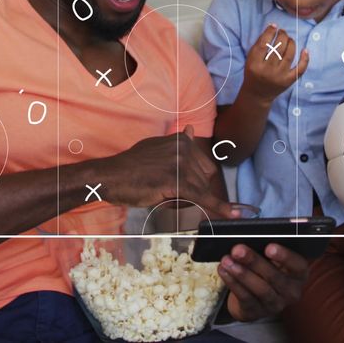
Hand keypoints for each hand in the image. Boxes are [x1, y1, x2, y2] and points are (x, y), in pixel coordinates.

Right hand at [96, 125, 235, 218]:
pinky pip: (202, 198)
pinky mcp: (176, 182)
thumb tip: (192, 129)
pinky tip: (232, 214)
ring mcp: (181, 164)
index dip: (194, 181)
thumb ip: (177, 143)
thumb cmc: (131, 167)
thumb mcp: (156, 147)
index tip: (181, 187)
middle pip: (204, 180)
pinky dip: (219, 208)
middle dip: (190, 192)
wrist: (110, 176)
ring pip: (199, 192)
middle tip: (162, 190)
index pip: (205, 167)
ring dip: (184, 200)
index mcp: (182, 140)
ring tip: (159, 193)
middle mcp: (185, 148)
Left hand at [218, 243, 308, 321]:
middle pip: (275, 277)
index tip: (269, 247)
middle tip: (237, 249)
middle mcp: (291, 291)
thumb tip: (241, 222)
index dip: (285, 256)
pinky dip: (233, 283)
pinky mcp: (257, 312)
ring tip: (227, 260)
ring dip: (242, 273)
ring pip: (260, 289)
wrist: (253, 296)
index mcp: (299, 273)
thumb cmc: (264, 267)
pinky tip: (224, 271)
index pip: (299, 265)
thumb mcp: (268, 255)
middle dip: (254, 262)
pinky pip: (246, 297)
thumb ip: (261, 240)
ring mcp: (275, 304)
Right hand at [243, 24, 309, 102]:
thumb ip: (259, 44)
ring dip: (291, 43)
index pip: (264, 44)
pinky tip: (305, 50)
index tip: (274, 26)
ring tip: (289, 39)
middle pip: (278, 48)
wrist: (257, 94)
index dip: (270, 32)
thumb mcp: (250, 59)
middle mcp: (267, 71)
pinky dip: (305, 59)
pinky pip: (300, 69)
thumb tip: (272, 27)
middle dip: (282, 36)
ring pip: (289, 55)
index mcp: (255, 64)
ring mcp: (280, 76)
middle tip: (282, 32)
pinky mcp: (289, 81)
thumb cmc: (253, 72)